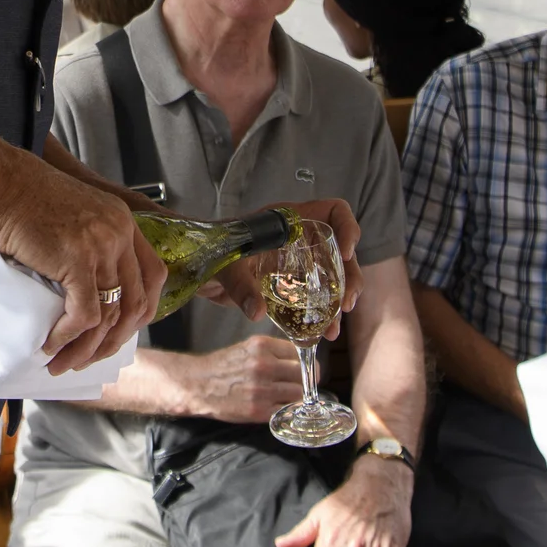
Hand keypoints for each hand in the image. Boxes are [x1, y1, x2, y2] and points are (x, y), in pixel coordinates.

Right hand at [0, 136, 165, 374]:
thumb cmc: (17, 195)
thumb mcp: (69, 214)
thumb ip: (85, 243)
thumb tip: (80, 289)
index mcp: (122, 220)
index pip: (153, 274)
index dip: (141, 310)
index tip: (120, 331)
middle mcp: (119, 233)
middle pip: (137, 302)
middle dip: (115, 339)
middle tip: (89, 358)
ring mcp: (101, 246)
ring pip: (109, 315)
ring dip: (87, 347)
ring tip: (63, 362)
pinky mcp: (77, 261)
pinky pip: (84, 315)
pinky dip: (68, 337)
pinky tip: (50, 345)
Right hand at [173, 337, 304, 422]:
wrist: (198, 384)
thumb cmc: (223, 366)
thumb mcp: (247, 348)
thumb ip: (273, 352)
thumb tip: (301, 361)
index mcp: (262, 346)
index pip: (300, 353)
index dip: (304, 362)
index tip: (303, 369)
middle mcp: (264, 365)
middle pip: (304, 374)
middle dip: (305, 380)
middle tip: (300, 385)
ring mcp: (262, 389)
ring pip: (299, 393)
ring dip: (298, 396)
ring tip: (288, 396)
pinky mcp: (259, 410)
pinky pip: (287, 410)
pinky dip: (288, 410)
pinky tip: (280, 406)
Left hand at [206, 198, 365, 330]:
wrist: (196, 270)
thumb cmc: (212, 254)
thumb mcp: (226, 266)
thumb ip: (240, 286)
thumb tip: (256, 311)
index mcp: (289, 221)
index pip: (333, 212)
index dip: (348, 227)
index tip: (348, 252)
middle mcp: (300, 240)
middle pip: (341, 252)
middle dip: (350, 278)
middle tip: (346, 303)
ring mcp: (297, 263)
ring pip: (332, 278)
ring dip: (338, 302)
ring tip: (333, 327)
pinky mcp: (291, 286)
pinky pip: (315, 298)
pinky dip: (321, 315)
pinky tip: (320, 333)